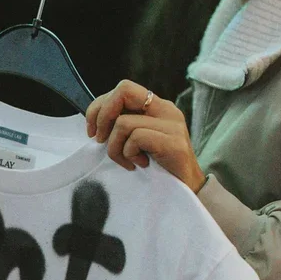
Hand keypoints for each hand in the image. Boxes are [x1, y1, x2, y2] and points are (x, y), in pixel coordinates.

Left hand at [86, 80, 205, 192]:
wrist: (188, 190)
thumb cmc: (159, 168)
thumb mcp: (138, 142)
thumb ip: (124, 127)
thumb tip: (95, 124)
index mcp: (157, 107)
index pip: (123, 89)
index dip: (100, 106)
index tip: (92, 131)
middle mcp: (166, 109)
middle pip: (123, 90)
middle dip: (102, 116)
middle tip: (100, 140)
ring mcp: (171, 124)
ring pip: (124, 122)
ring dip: (115, 147)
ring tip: (126, 161)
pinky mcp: (173, 142)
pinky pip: (135, 138)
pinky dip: (129, 154)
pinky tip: (139, 165)